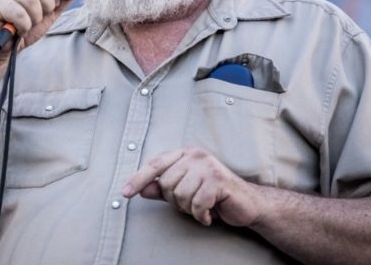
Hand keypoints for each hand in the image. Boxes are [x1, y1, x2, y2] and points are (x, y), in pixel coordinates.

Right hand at [0, 0, 77, 54]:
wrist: (2, 47)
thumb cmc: (24, 26)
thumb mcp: (49, 11)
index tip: (50, 4)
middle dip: (46, 7)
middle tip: (36, 17)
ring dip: (34, 18)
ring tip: (27, 23)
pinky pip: (20, 14)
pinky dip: (24, 26)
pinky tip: (18, 29)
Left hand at [122, 147, 264, 227]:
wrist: (246, 203)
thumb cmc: (213, 196)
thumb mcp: (184, 192)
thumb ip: (162, 189)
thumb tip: (141, 189)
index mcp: (184, 154)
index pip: (155, 164)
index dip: (138, 179)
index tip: (125, 193)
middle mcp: (195, 155)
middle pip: (167, 184)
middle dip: (176, 201)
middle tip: (192, 204)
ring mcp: (208, 166)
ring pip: (181, 195)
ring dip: (190, 209)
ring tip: (202, 207)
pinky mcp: (218, 180)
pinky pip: (197, 204)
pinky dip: (201, 215)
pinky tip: (209, 214)